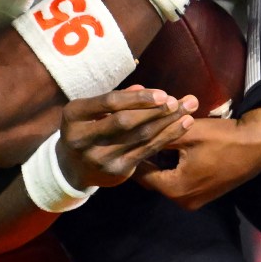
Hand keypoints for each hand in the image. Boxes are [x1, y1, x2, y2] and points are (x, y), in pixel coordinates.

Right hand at [58, 88, 197, 188]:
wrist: (72, 168)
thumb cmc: (88, 128)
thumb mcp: (93, 110)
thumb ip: (118, 99)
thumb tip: (146, 89)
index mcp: (74, 115)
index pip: (109, 103)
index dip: (138, 99)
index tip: (163, 94)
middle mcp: (82, 138)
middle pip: (125, 121)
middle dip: (155, 110)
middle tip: (179, 101)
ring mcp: (99, 158)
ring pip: (140, 137)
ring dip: (167, 122)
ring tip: (188, 110)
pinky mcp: (116, 171)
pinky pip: (146, 151)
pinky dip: (167, 137)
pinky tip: (183, 125)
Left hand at [136, 106, 260, 208]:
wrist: (259, 147)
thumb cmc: (223, 139)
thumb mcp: (188, 133)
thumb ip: (159, 135)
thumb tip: (134, 132)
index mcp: (175, 189)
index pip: (141, 172)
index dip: (133, 153)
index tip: (124, 139)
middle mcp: (182, 200)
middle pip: (152, 178)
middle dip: (145, 157)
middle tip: (136, 138)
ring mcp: (194, 200)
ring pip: (165, 178)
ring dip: (159, 161)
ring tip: (152, 139)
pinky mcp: (204, 194)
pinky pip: (179, 180)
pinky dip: (172, 166)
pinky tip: (171, 147)